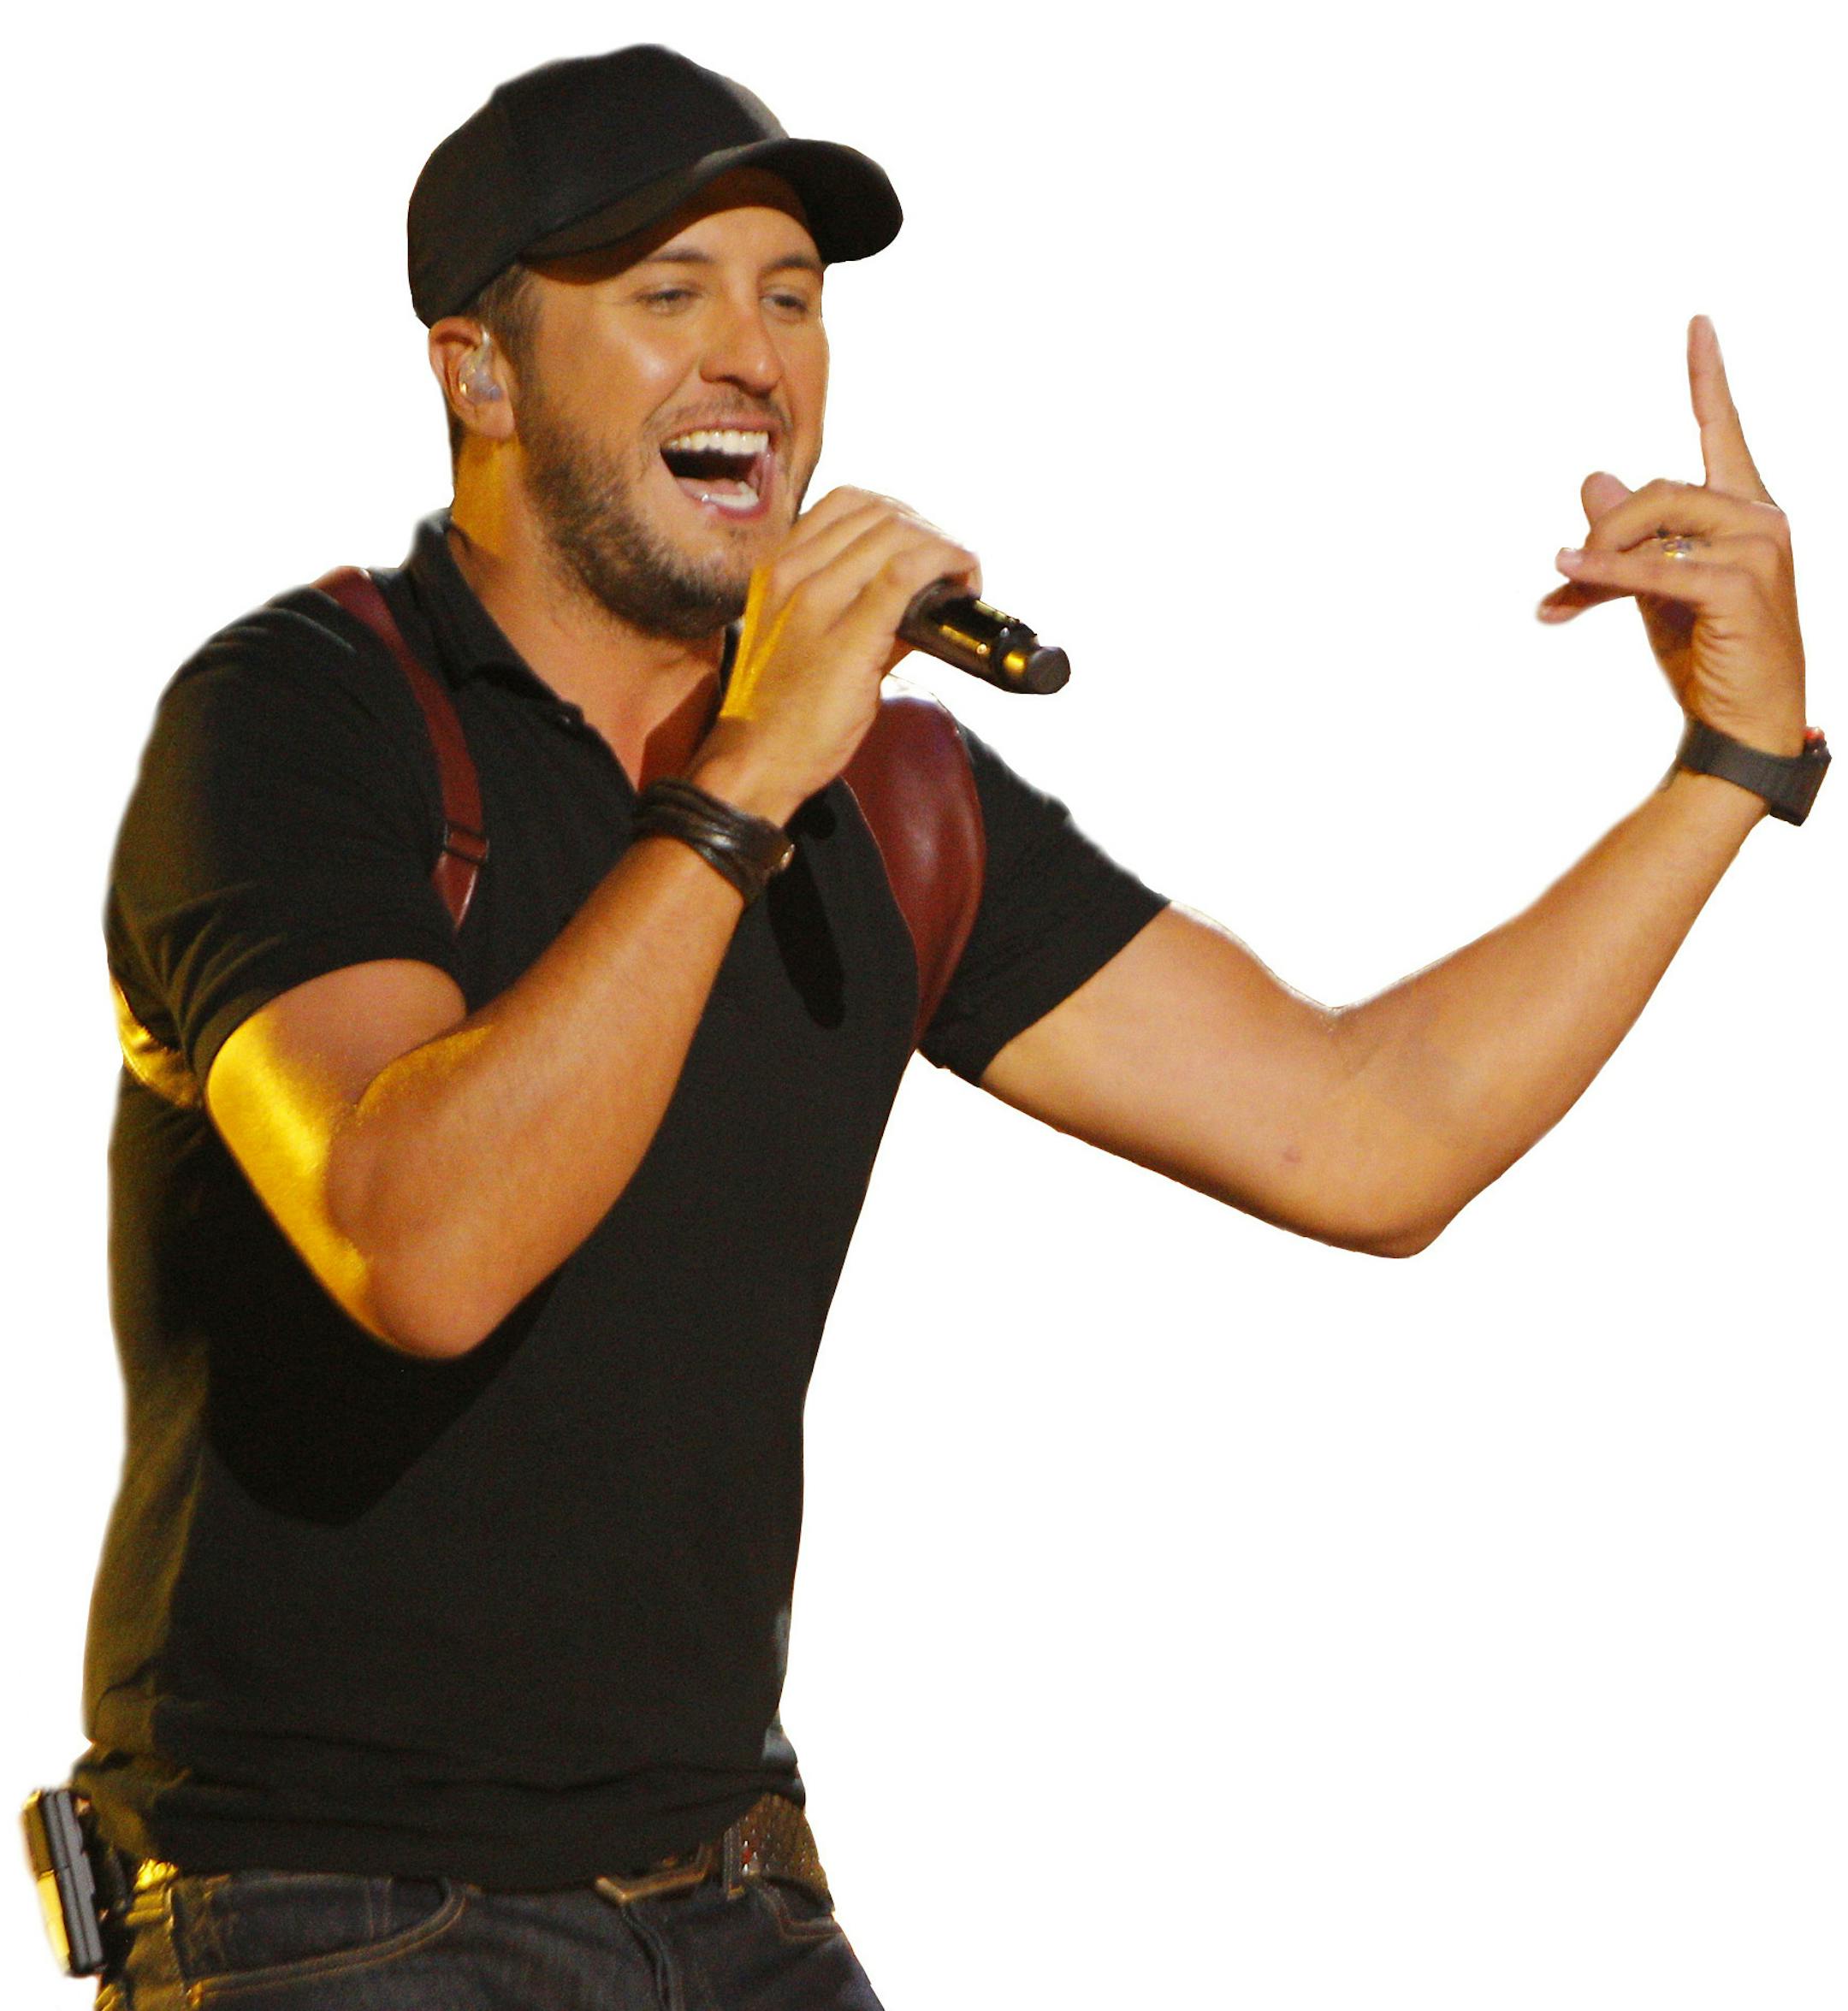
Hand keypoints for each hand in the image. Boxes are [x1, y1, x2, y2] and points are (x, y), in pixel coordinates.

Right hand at [690, 486, 980, 821]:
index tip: (925, 546)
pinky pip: (906, 572)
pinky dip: (946, 564)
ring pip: (897, 533)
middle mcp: (792, 573)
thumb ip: (860, 613)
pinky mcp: (848, 635)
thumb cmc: (784, 714)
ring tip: (962, 577)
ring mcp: (816, 600)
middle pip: (879, 512)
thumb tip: (921, 604)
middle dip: (930, 529)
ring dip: (944, 545)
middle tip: (955, 568)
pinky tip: (963, 581)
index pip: (849, 504)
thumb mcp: (809, 642)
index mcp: (779, 569)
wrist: (757, 762)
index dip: (901, 514)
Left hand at [1535, 315, 1806, 757]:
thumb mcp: (1655, 586)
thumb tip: (1592, 476)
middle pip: (1658, 489)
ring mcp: (1759, 546)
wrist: (1741, 721)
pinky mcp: (1740, 583)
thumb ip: (1628, 534)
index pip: (1723, 430)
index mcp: (1746, 510)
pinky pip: (1653, 568)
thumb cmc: (1706, 653)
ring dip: (1599, 557)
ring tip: (1566, 594)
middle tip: (1566, 572)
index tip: (1696, 324)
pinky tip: (1564, 576)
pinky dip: (1604, 573)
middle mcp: (1761, 517)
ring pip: (1653, 520)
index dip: (1707, 377)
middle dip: (1603, 530)